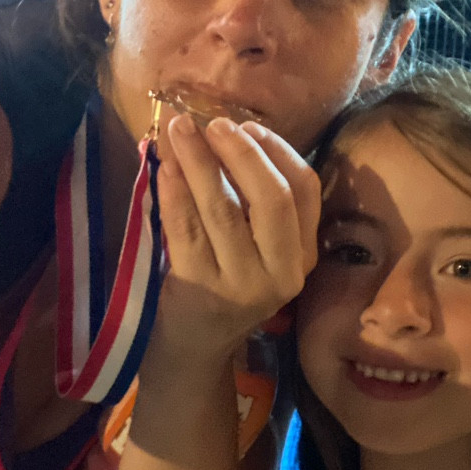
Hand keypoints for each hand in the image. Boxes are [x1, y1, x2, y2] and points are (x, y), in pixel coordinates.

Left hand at [153, 115, 318, 363]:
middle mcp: (281, 272)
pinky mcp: (199, 289)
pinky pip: (185, 228)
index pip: (306, 190)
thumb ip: (255, 200)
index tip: (249, 127)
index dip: (278, 150)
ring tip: (179, 129)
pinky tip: (164, 166)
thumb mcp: (258, 248)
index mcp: (303, 255)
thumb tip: (230, 131)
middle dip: (241, 153)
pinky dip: (174, 191)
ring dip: (199, 161)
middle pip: (272, 199)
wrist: (194, 345)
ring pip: (223, 209)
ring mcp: (240, 284)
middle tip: (213, 123)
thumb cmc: (225, 282)